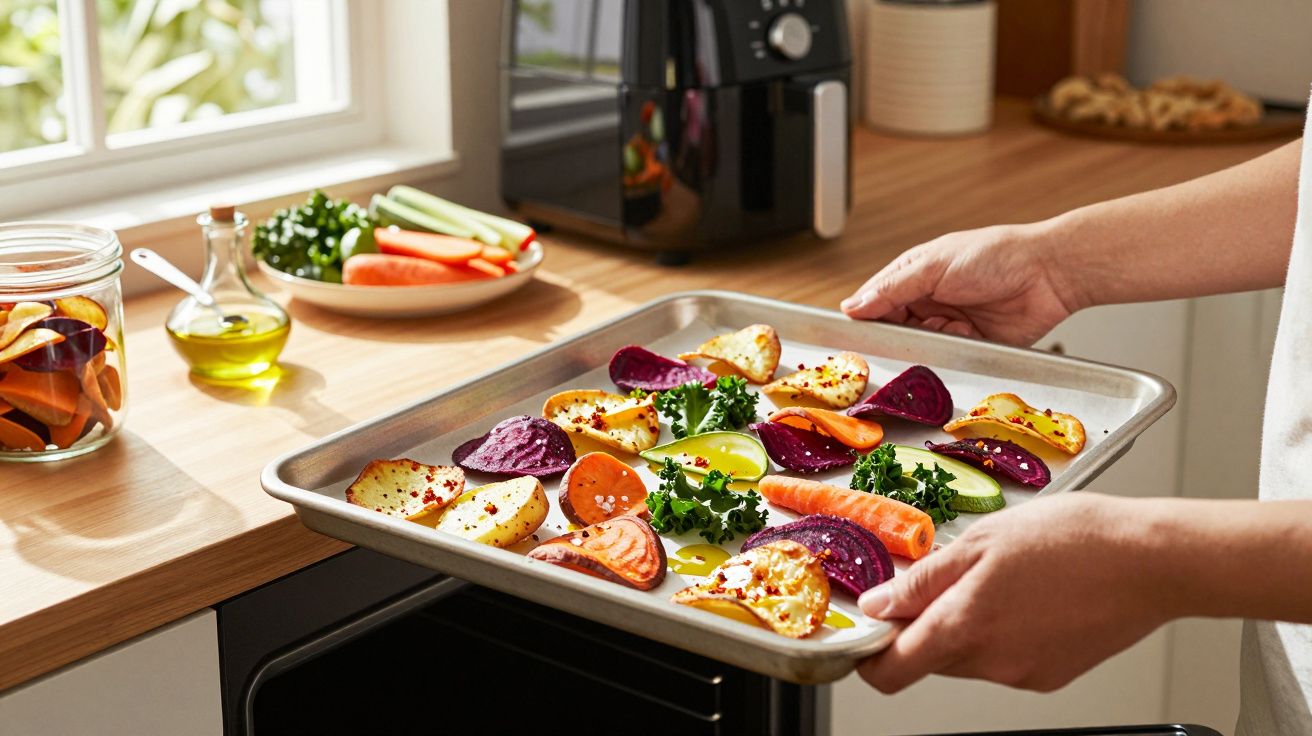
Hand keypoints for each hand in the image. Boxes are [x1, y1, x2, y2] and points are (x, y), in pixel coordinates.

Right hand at [840, 223, 1080, 346]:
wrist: (1049, 274)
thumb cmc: (995, 256)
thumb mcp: (934, 266)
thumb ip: (892, 289)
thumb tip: (853, 306)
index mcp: (915, 273)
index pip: (875, 300)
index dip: (866, 317)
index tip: (858, 334)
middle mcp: (929, 299)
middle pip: (896, 329)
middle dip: (902, 335)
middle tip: (911, 333)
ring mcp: (950, 322)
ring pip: (921, 345)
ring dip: (932, 341)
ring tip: (952, 326)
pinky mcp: (971, 343)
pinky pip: (949, 357)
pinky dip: (955, 349)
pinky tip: (968, 334)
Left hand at [856, 493, 1172, 693]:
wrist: (1151, 561)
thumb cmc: (1074, 539)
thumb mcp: (982, 540)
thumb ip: (924, 579)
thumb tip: (879, 606)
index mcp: (964, 626)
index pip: (891, 671)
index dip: (870, 653)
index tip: (870, 629)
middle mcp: (990, 662)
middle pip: (929, 658)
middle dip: (925, 624)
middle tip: (948, 576)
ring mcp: (1022, 674)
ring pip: (967, 656)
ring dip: (966, 623)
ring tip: (1001, 577)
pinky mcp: (1050, 676)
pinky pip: (1005, 659)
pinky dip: (1003, 632)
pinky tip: (1029, 596)